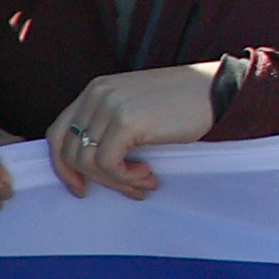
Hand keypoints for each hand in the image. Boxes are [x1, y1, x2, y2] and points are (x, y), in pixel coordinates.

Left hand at [46, 61, 218, 194]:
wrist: (220, 90)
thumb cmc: (184, 103)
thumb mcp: (135, 107)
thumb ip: (108, 125)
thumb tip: (89, 168)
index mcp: (96, 90)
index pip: (58, 133)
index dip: (62, 166)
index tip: (80, 186)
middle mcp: (97, 95)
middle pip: (70, 152)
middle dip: (95, 179)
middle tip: (126, 188)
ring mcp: (110, 107)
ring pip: (87, 162)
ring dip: (115, 180)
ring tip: (143, 180)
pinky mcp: (126, 121)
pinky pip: (108, 164)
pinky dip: (125, 177)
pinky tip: (148, 174)